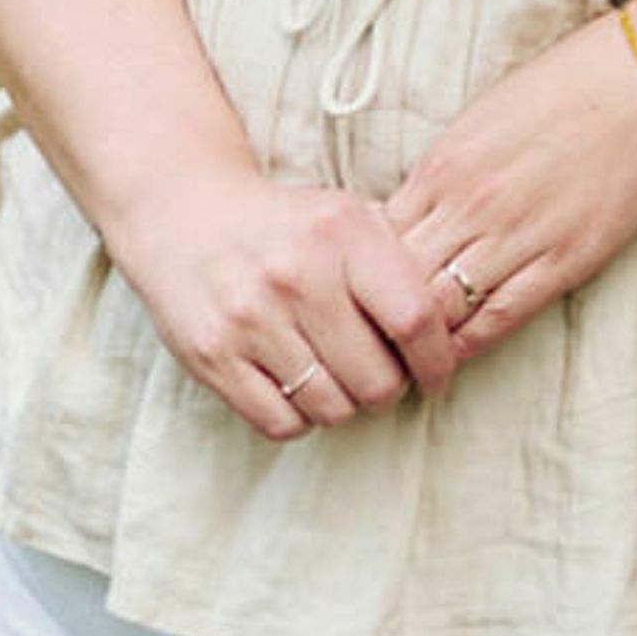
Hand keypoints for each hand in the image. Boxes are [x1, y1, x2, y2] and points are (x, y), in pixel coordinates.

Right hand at [103, 154, 462, 443]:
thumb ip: (397, 263)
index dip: (437, 360)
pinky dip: (299, 417)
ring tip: (336, 376)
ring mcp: (252, 318)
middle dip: (388, 389)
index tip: (437, 374)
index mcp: (341, 232)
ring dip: (344, 405)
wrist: (185, 212)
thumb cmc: (284, 224)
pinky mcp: (214, 355)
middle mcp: (298, 274)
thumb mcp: (346, 216)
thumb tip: (451, 330)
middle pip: (376, 379)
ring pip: (331, 408)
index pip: (415, 319)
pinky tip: (298, 386)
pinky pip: (281, 423)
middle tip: (381, 377)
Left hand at [383, 18, 636, 366]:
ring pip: (440, 309)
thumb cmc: (563, 89)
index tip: (350, 294)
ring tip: (400, 359)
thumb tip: (406, 216)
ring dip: (416, 339)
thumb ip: (442, 172)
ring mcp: (517, 237)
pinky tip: (450, 357)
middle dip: (375, 315)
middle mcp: (471, 206)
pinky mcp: (561, 262)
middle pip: (397, 281)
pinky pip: (497, 319)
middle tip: (364, 341)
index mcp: (445, 165)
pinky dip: (466, 344)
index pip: (376, 239)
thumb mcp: (482, 119)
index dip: (357, 273)